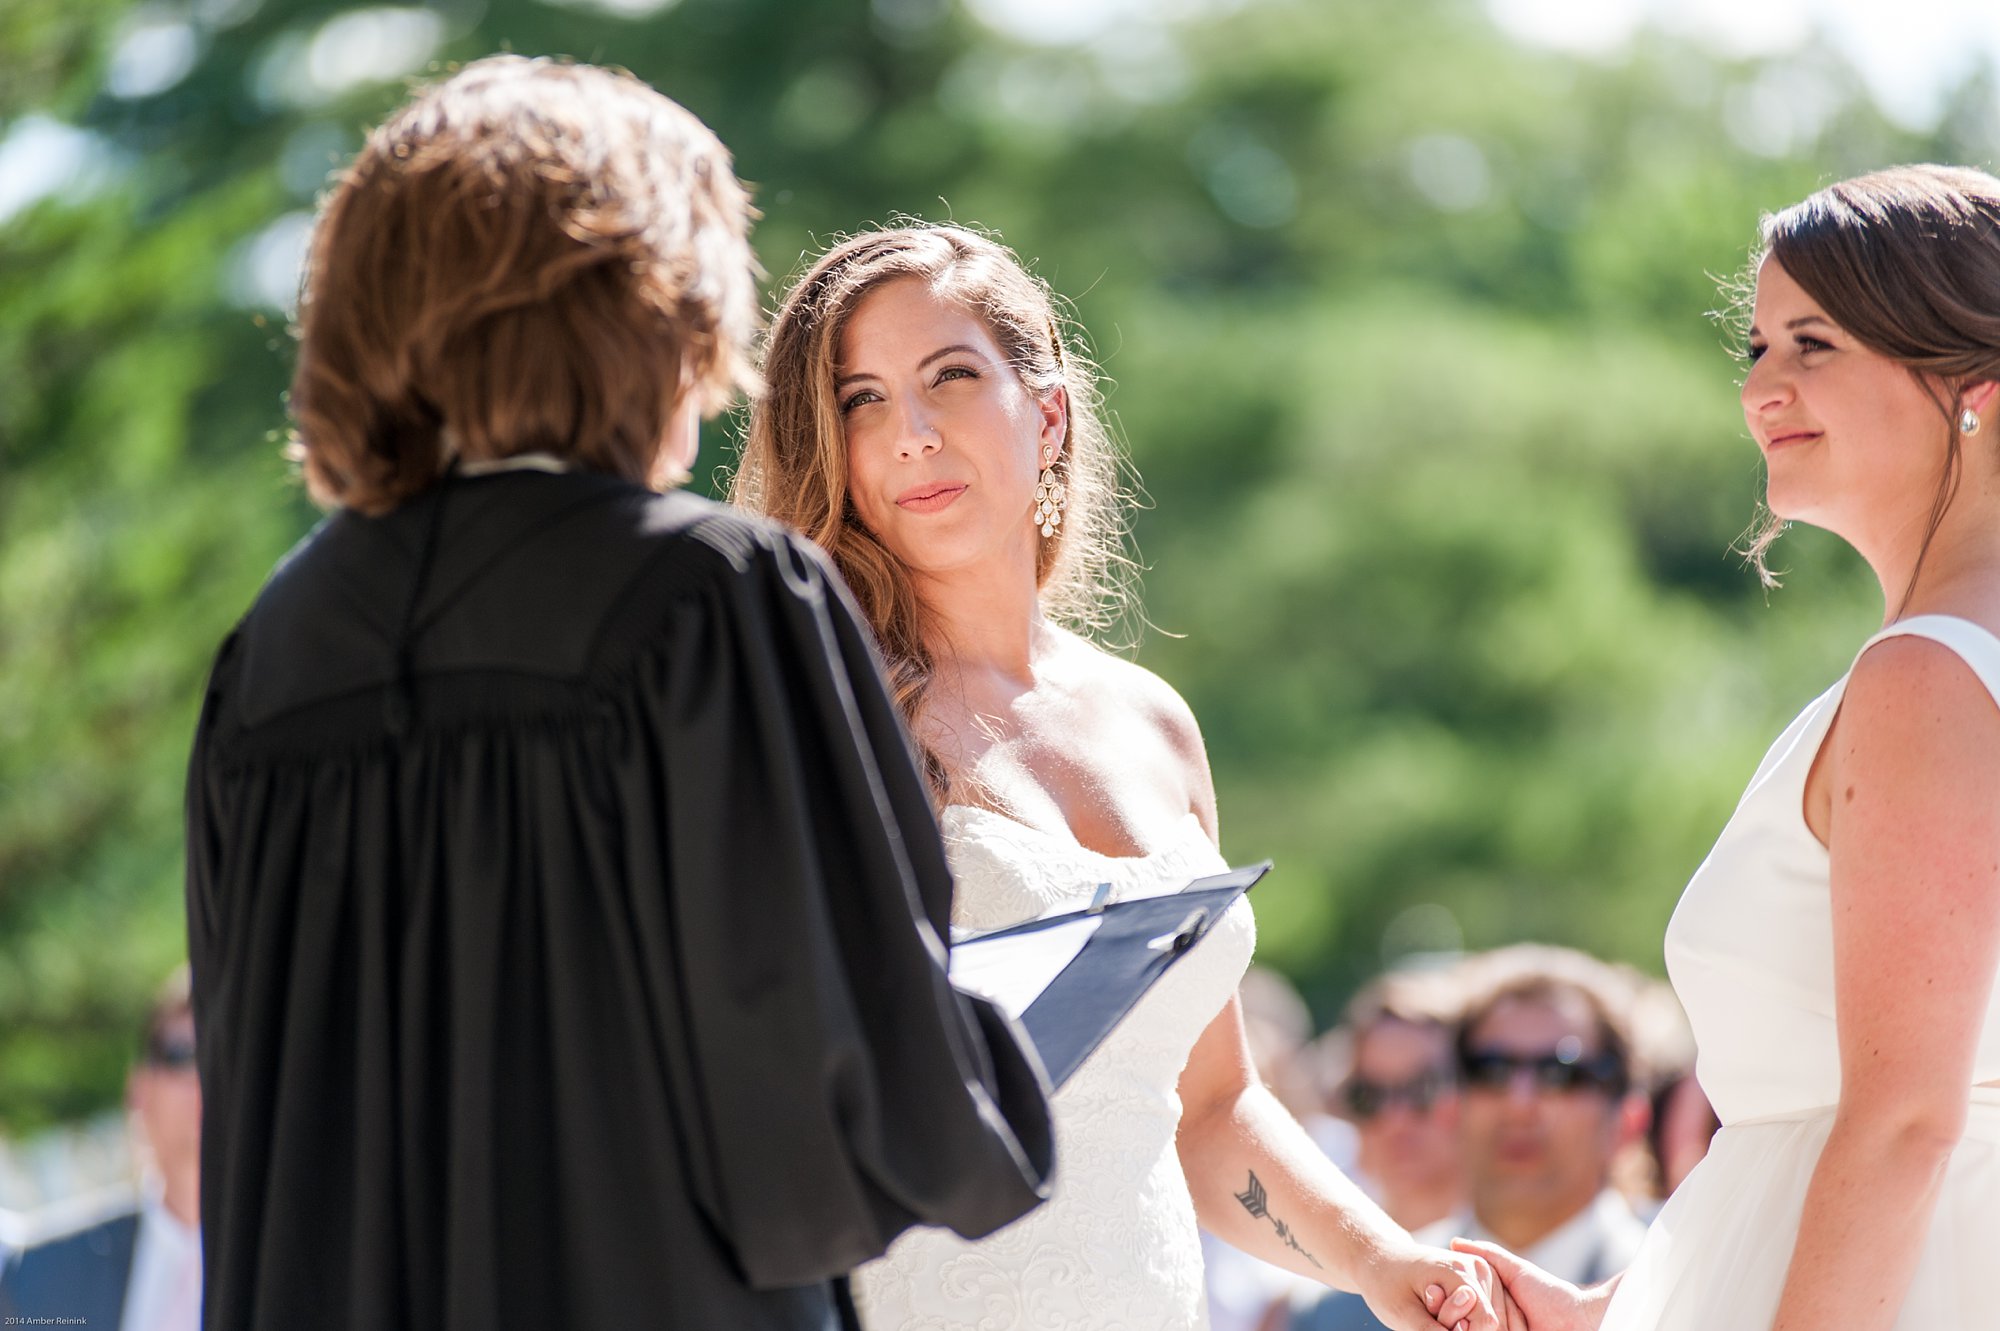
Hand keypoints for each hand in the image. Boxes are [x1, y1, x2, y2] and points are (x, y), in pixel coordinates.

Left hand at [1360, 1244, 1504, 1330]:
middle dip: (1458, 1326)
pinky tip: (1441, 1306)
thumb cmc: (1386, 1284)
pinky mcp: (1478, 1278)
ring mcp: (1480, 1271)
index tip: (1431, 1319)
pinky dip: (1462, 1316)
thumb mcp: (1402, 1313)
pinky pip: (1480, 1313)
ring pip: (1484, 1318)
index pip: (1485, 1320)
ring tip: (1431, 1306)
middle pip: (1485, 1320)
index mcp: (1460, 1271)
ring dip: (1460, 1321)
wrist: (1381, 1259)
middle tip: (1426, 1309)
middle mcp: (1477, 1267)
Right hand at [1448, 1239, 1604, 1330]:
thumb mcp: (1515, 1270)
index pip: (1457, 1306)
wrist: (1580, 1321)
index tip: (1432, 1295)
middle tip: (1441, 1311)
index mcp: (1490, 1308)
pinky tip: (1469, 1329)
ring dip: (1458, 1329)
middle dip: (1450, 1318)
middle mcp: (1492, 1326)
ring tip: (1456, 1325)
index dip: (1444, 1302)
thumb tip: (1453, 1243)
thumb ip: (1487, 1255)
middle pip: (1461, 1324)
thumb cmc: (1550, 1294)